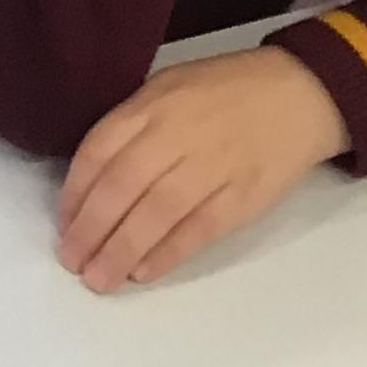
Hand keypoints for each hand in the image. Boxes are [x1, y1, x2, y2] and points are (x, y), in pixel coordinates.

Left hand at [58, 49, 348, 292]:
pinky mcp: (245, 194)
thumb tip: (91, 182)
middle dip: (90, 230)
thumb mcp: (169, 86)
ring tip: (100, 279)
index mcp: (153, 103)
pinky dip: (168, 253)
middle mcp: (178, 133)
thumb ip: (132, 125)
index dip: (75, 195)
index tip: (63, 225)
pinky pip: (199, 229)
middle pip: (122, 187)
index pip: (98, 152)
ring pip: (157, 213)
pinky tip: (144, 272)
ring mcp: (214, 164)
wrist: (303, 91)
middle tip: (72, 262)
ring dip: (121, 251)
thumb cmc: (226, 92)